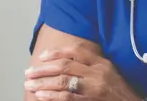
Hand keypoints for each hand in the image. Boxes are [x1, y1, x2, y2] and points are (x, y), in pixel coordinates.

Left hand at [24, 45, 141, 99]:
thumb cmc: (118, 89)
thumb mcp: (108, 70)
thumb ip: (91, 64)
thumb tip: (67, 60)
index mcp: (101, 62)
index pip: (76, 51)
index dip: (57, 52)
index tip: (42, 56)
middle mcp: (96, 72)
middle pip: (65, 65)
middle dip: (44, 69)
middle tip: (29, 72)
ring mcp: (92, 87)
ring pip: (63, 81)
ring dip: (43, 83)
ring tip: (29, 85)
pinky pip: (67, 97)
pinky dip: (51, 96)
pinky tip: (40, 96)